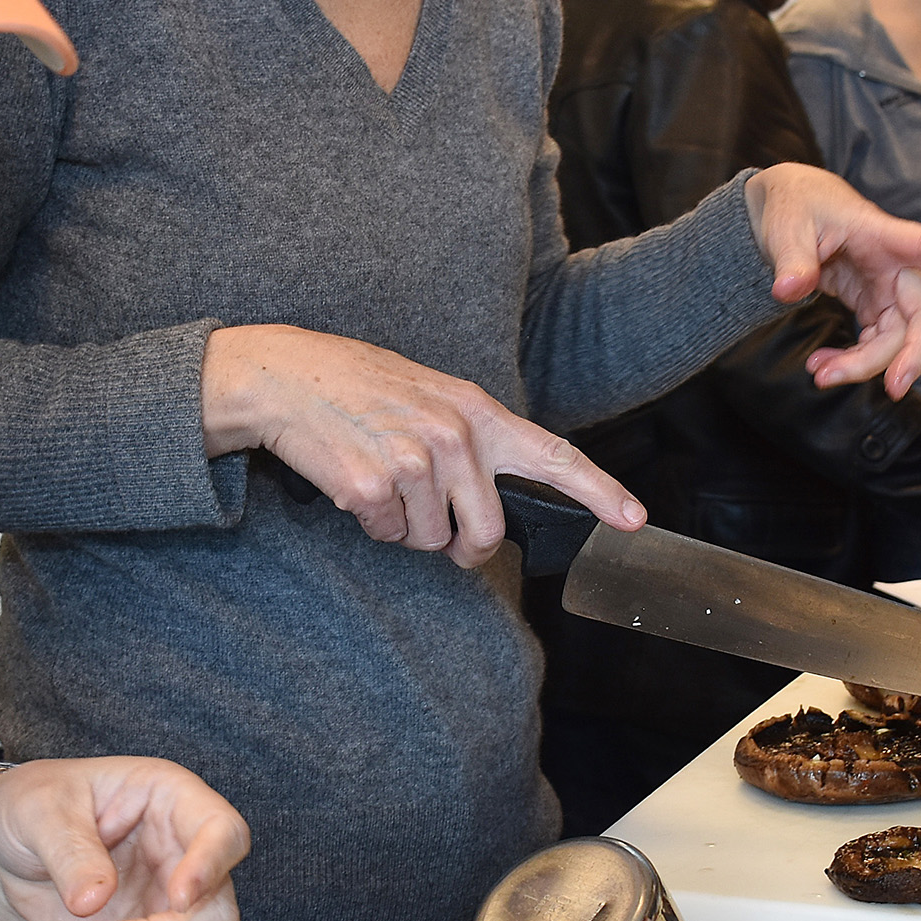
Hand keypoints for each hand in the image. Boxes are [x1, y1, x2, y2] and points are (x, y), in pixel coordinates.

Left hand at [0, 757, 249, 920]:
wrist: (5, 849)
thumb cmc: (32, 806)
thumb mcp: (38, 811)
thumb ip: (69, 850)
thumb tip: (94, 900)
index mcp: (171, 803)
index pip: (225, 833)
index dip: (212, 868)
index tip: (178, 899)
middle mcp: (181, 859)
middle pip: (215, 918)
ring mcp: (165, 909)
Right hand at [202, 323, 640, 568]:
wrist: (285, 376)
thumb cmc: (358, 387)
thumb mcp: (430, 395)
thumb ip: (472, 441)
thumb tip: (495, 503)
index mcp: (477, 411)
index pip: (553, 455)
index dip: (600, 492)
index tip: (634, 520)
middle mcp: (454, 435)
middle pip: (485, 534)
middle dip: (459, 544)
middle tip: (429, 518)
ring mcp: (414, 460)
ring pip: (430, 542)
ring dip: (404, 525)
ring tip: (379, 475)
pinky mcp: (373, 485)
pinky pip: (387, 535)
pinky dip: (369, 520)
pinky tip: (353, 479)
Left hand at [744, 162, 920, 398]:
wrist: (792, 210)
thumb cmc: (798, 206)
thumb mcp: (788, 226)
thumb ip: (793, 259)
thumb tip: (788, 291)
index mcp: (883, 235)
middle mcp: (894, 266)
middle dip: (914, 354)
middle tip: (893, 389)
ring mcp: (886, 289)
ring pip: (897, 338)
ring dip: (866, 366)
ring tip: (820, 375)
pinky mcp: (872, 306)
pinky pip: (875, 343)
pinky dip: (852, 361)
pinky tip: (822, 366)